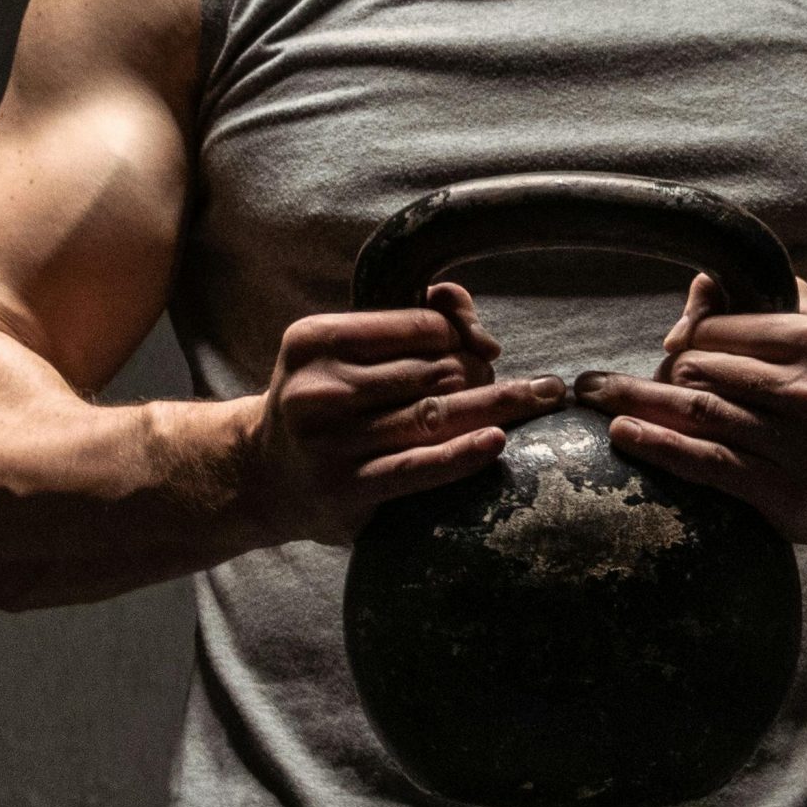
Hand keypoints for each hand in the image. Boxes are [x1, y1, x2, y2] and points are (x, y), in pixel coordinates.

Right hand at [246, 281, 564, 546]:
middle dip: (482, 375)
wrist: (264, 475)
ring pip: (434, 415)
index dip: (462, 335)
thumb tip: (470, 317)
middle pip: (433, 371)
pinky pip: (419, 467)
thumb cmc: (325, 401)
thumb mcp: (344, 350)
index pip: (418, 326)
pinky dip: (463, 454)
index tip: (484, 350)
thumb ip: (407, 319)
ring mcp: (329, 444)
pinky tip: (497, 441)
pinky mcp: (347, 489)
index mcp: (315, 340)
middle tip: (522, 385)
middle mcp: (316, 390)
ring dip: (496, 405)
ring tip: (542, 398)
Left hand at [573, 274, 806, 545]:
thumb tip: (701, 281)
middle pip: (703, 371)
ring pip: (699, 414)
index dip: (686, 339)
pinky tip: (623, 433)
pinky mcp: (786, 493)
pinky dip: (659, 445)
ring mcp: (800, 447)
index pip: (724, 330)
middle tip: (597, 381)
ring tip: (590, 397)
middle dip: (653, 375)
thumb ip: (766, 299)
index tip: (665, 351)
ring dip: (636, 403)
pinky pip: (709, 463)